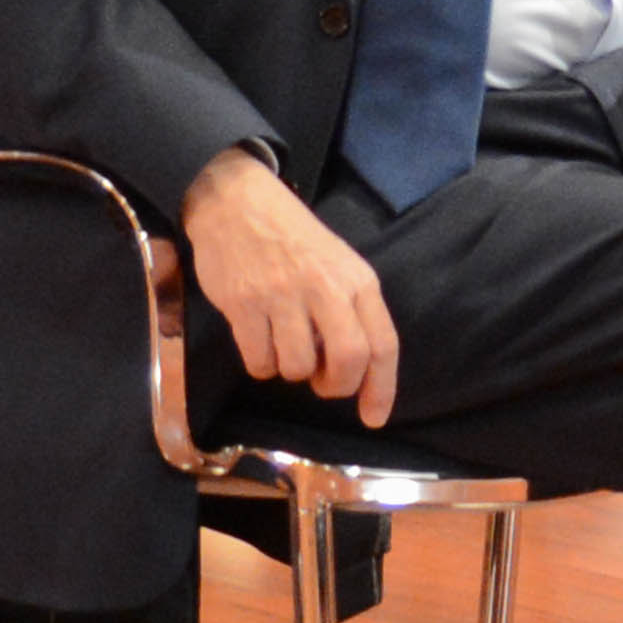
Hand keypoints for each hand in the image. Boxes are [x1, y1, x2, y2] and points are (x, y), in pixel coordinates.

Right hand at [183, 152, 399, 423]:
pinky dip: (260, 365)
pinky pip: (258, 361)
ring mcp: (284, 296)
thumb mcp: (340, 266)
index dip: (382, 388)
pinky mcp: (243, 304)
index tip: (373, 418)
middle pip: (347, 362)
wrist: (240, 204)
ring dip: (291, 372)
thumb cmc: (296, 241)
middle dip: (335, 387)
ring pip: (297, 367)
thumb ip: (353, 311)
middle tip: (322, 383)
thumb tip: (359, 371)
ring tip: (285, 347)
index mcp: (359, 281)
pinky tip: (260, 343)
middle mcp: (327, 290)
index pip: (383, 344)